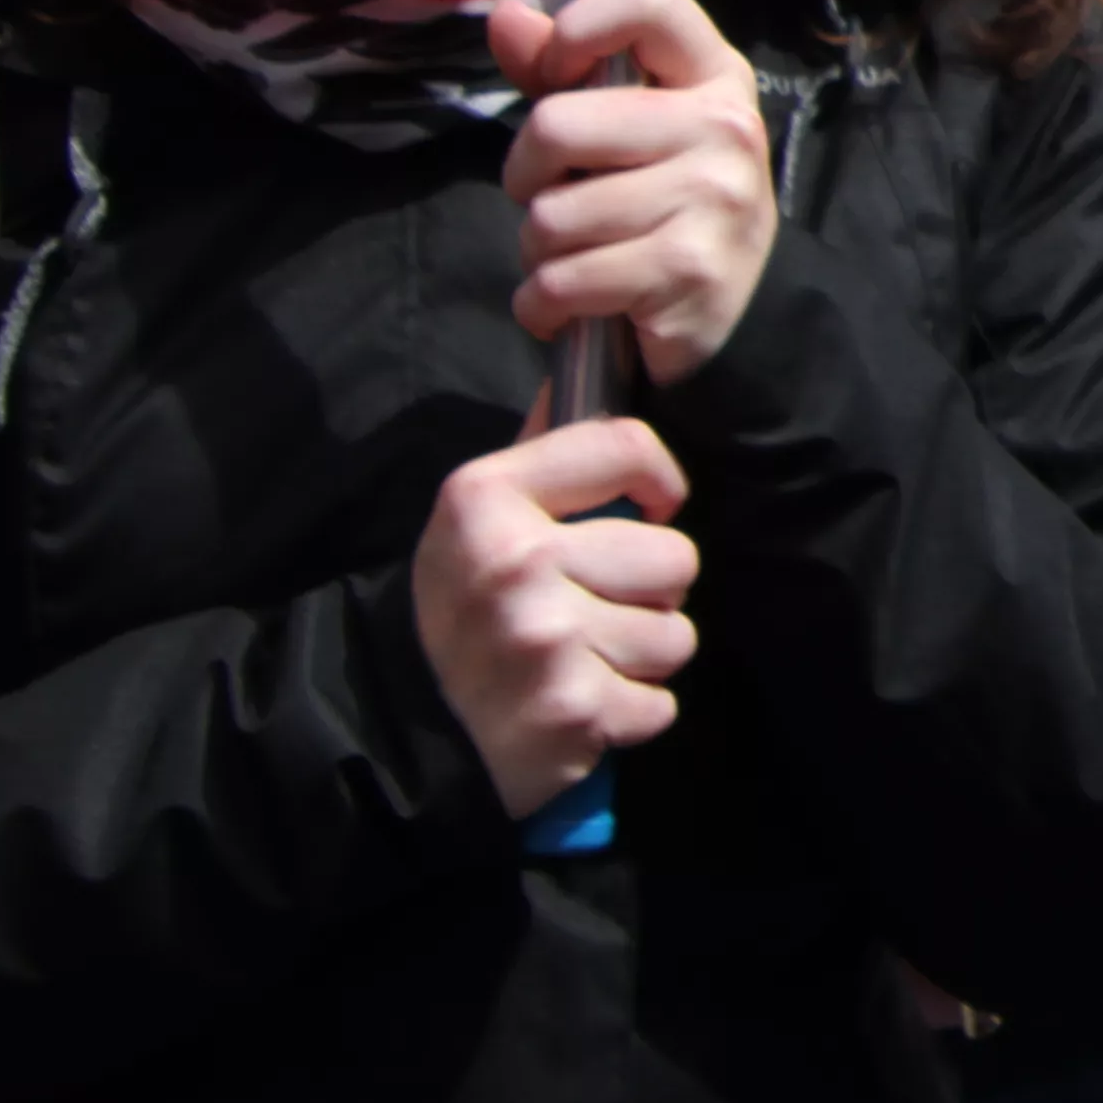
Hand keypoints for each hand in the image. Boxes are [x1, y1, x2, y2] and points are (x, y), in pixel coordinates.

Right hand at [413, 399, 701, 818]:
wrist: (425, 734)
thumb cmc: (472, 610)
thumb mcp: (482, 518)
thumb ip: (544, 453)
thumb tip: (588, 368)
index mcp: (483, 497)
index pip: (627, 444)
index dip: (657, 479)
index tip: (647, 507)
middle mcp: (512, 562)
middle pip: (675, 555)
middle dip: (649, 590)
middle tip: (592, 608)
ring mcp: (540, 638)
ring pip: (677, 634)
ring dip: (644, 655)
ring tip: (587, 657)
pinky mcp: (568, 707)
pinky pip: (661, 702)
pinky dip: (633, 714)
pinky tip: (584, 705)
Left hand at [492, 0, 777, 380]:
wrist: (729, 315)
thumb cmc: (662, 202)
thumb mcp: (624, 128)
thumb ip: (561, 72)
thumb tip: (506, 18)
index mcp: (714, 75)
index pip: (649, 2)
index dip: (578, 29)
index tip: (558, 76)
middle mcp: (726, 127)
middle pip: (557, 125)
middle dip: (527, 175)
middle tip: (556, 198)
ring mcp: (714, 197)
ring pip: (550, 216)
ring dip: (538, 251)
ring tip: (575, 257)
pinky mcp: (688, 269)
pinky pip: (561, 280)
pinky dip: (542, 305)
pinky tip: (569, 306)